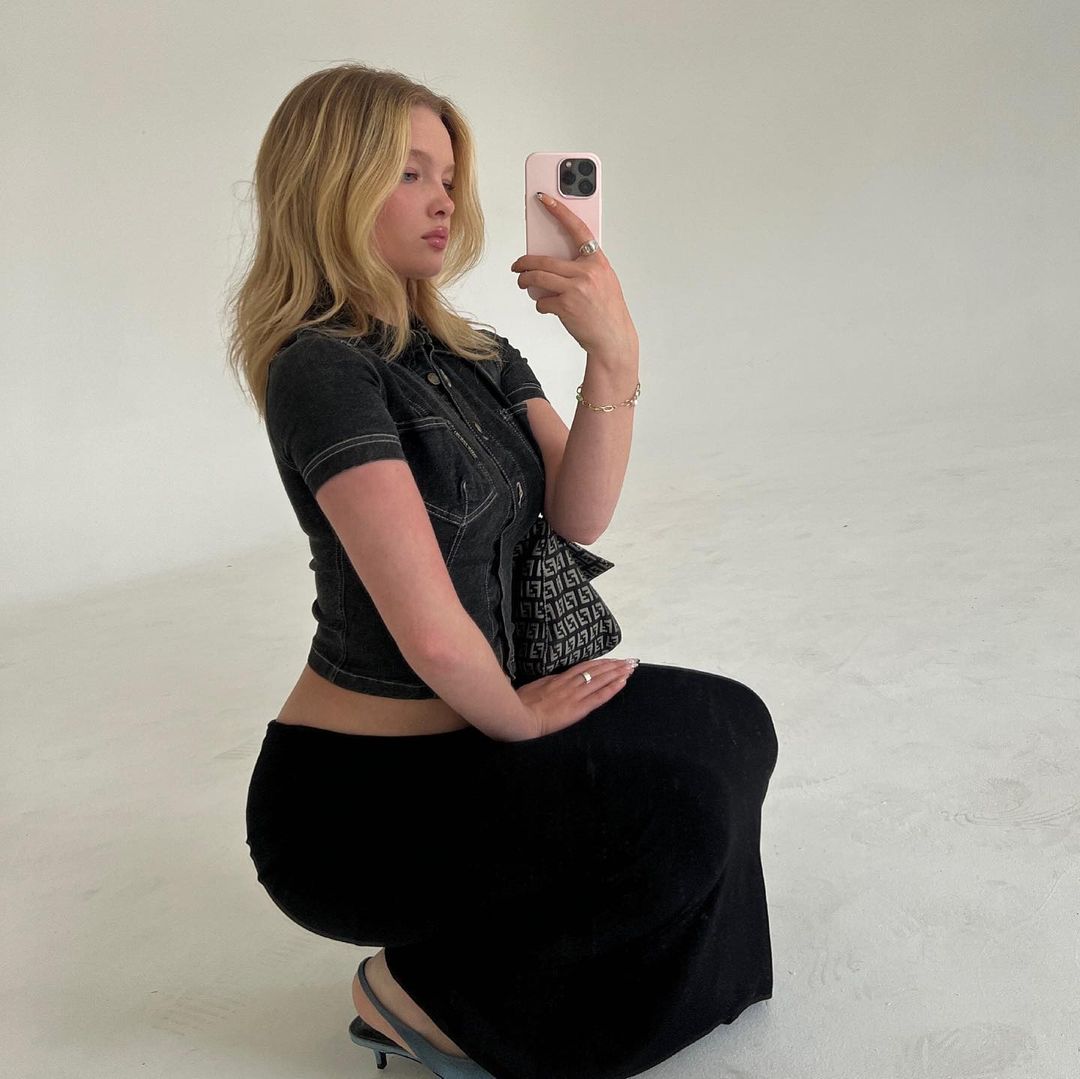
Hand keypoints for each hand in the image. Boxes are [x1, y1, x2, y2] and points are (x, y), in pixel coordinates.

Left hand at [510, 192, 637, 357]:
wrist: (613, 339)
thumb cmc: (608, 311)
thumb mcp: (603, 281)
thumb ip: (584, 267)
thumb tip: (556, 262)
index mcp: (597, 261)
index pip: (576, 228)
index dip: (559, 211)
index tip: (544, 199)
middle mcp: (586, 272)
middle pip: (544, 260)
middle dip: (524, 263)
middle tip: (517, 266)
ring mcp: (575, 289)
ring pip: (537, 278)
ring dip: (525, 281)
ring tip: (523, 283)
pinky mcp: (565, 307)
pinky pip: (542, 301)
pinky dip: (541, 304)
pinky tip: (548, 307)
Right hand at [511, 657, 639, 740]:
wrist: (518, 716)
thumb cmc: (519, 704)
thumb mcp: (532, 688)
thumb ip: (544, 684)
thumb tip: (550, 681)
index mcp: (557, 679)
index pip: (583, 667)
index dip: (599, 663)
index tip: (611, 660)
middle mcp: (569, 683)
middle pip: (596, 670)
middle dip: (613, 665)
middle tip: (629, 660)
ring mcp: (574, 695)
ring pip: (600, 679)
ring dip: (617, 672)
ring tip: (631, 667)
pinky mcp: (578, 708)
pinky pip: (599, 696)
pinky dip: (612, 688)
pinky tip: (623, 682)